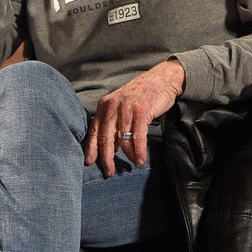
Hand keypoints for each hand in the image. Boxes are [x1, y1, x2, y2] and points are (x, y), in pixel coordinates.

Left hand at [85, 60, 185, 176]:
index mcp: (104, 105)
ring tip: (134, 163)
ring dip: (129, 156)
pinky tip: (140, 159)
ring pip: (122, 140)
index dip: (91, 149)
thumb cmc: (141, 96)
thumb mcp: (121, 106)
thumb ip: (113, 124)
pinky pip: (137, 137)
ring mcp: (126, 108)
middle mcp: (112, 106)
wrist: (161, 79)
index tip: (89, 163)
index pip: (94, 131)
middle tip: (109, 172)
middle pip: (105, 138)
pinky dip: (139, 151)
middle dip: (106, 158)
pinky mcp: (141, 111)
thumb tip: (109, 148)